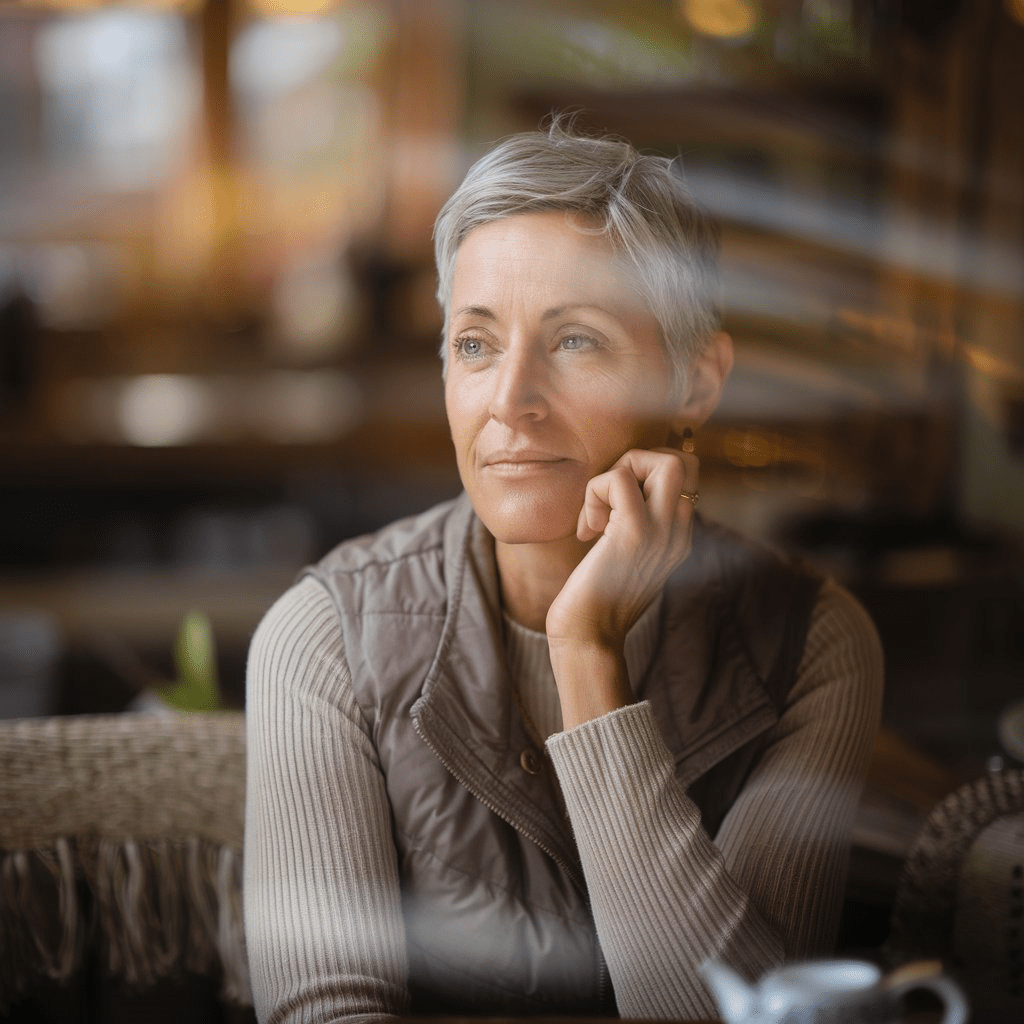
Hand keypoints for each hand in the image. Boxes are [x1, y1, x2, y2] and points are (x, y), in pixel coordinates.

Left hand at [545, 446, 698, 725]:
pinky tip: (587, 529)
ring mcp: (661, 534)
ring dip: (618, 473)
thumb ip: (633, 530)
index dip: (643, 475)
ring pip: (667, 461)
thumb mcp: (624, 560)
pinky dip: (596, 491)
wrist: (588, 641)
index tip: (612, 507)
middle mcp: (678, 534)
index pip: (684, 477)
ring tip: (597, 515)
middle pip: (684, 461)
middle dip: (638, 462)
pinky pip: (620, 480)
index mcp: (678, 538)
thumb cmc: (594, 602)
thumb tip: (613, 498)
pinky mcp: (632, 535)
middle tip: (608, 498)